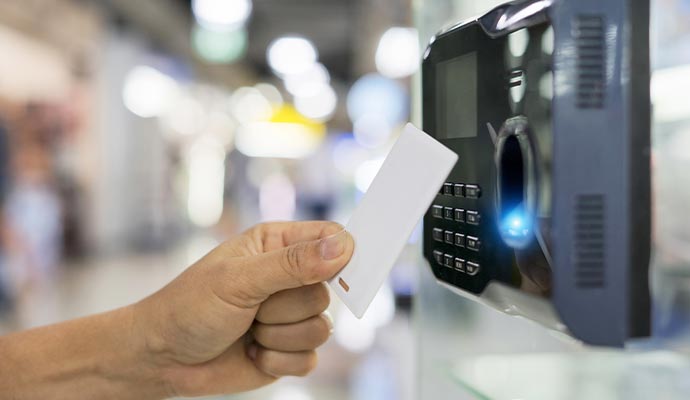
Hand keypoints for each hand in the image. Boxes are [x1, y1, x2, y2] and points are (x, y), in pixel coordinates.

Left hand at [132, 221, 353, 397]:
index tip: (335, 272)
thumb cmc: (189, 306)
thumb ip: (292, 264)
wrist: (163, 357)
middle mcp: (289, 278)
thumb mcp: (238, 279)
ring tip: (248, 330)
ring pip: (321, 328)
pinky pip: (310, 359)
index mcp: (277, 245)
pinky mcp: (289, 350)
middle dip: (286, 307)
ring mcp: (290, 316)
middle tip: (253, 307)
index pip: (329, 239)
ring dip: (278, 336)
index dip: (341, 254)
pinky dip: (278, 360)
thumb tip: (343, 247)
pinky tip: (251, 352)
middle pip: (327, 291)